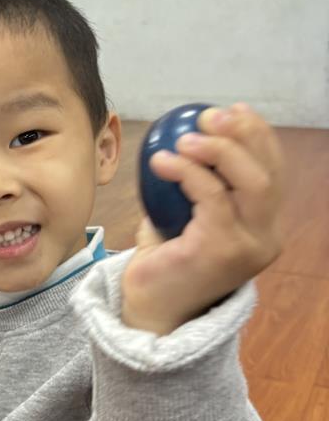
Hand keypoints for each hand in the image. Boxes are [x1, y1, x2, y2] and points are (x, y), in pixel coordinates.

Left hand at [122, 104, 283, 334]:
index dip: (258, 136)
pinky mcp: (221, 251)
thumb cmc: (164, 263)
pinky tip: (161, 161)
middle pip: (268, 174)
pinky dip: (186, 172)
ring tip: (184, 139)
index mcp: (263, 229)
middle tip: (208, 117)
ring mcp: (248, 248)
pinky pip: (210, 197)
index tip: (231, 110)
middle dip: (244, 136)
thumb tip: (189, 135)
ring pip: (250, 183)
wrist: (148, 310)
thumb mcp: (186, 218)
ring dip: (217, 151)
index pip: (273, 173)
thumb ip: (196, 185)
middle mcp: (265, 239)